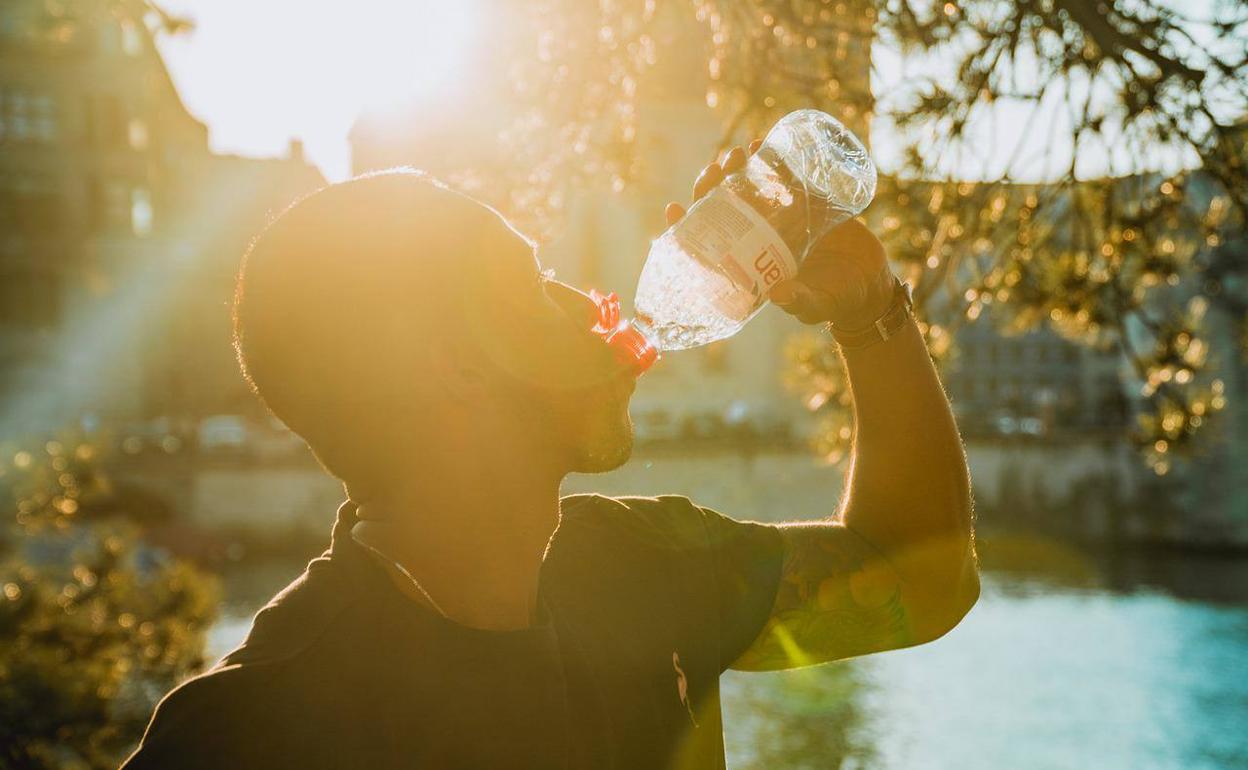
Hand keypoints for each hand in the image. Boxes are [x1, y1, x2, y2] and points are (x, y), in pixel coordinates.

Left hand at [664, 142, 894, 328]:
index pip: (707, 243)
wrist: (868, 284)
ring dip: (737, 169)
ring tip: (738, 153)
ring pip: (748, 188)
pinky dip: (771, 160)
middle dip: (712, 187)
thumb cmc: (835, 301)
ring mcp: (780, 218)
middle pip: (722, 208)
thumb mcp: (815, 304)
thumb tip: (780, 292)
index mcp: (749, 263)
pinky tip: (763, 145)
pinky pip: (782, 177)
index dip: (686, 227)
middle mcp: (758, 238)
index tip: (673, 208)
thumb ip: (800, 301)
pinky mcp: (805, 203)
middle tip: (715, 169)